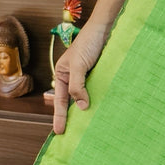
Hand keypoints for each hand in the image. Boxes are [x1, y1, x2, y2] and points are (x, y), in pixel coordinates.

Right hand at [52, 20, 109, 134]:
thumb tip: (82, 107)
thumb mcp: (78, 66)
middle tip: (73, 136)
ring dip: (88, 110)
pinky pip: (98, 92)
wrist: (105, 28)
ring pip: (86, 98)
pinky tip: (103, 111)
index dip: (60, 117)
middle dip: (73, 117)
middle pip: (72, 102)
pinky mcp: (100, 76)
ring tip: (89, 128)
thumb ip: (78, 86)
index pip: (61, 101)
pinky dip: (100, 101)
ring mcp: (87, 78)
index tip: (59, 132)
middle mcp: (73, 78)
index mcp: (62, 75)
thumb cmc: (88, 43)